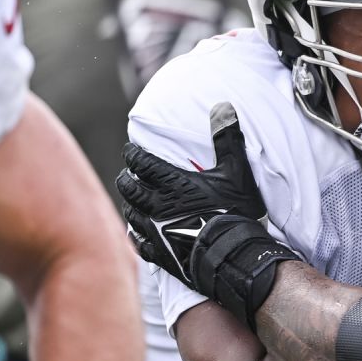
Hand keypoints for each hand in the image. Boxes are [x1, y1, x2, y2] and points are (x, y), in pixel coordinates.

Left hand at [117, 102, 264, 286]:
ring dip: (129, 205)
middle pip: (129, 188)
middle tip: (126, 175)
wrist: (232, 254)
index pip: (141, 163)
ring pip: (131, 214)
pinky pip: (139, 242)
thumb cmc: (235, 211)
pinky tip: (136, 232)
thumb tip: (223, 106)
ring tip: (131, 201)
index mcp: (172, 183)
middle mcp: (158, 205)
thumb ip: (226, 138)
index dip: (133, 155)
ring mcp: (156, 230)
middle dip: (125, 178)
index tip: (130, 150)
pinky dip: (135, 235)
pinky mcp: (161, 252)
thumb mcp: (236, 171)